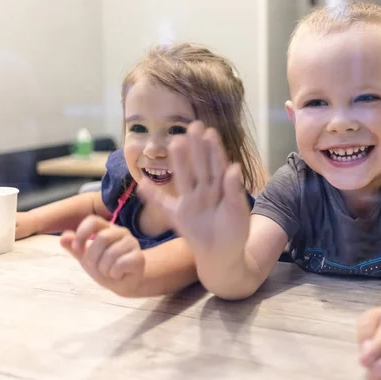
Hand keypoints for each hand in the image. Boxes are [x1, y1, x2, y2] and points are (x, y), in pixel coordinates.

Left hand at [60, 215, 144, 296]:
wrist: (123, 283)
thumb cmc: (104, 266)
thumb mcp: (85, 257)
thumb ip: (74, 246)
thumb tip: (64, 237)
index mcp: (107, 228)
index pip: (93, 221)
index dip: (82, 233)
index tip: (77, 248)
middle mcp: (121, 232)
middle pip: (102, 237)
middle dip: (93, 256)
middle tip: (95, 266)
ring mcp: (132, 243)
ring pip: (112, 253)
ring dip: (104, 268)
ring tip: (108, 271)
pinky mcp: (139, 257)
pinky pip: (121, 263)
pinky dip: (114, 273)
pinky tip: (118, 274)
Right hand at [137, 121, 250, 260]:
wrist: (223, 255)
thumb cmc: (234, 231)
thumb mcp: (237, 211)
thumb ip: (234, 191)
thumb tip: (234, 167)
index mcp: (222, 188)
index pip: (217, 164)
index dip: (213, 148)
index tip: (209, 131)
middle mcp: (205, 190)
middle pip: (200, 165)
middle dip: (196, 146)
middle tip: (192, 126)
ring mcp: (191, 201)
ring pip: (185, 178)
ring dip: (179, 161)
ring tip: (175, 143)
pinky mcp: (178, 215)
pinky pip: (163, 204)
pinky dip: (152, 196)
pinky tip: (142, 184)